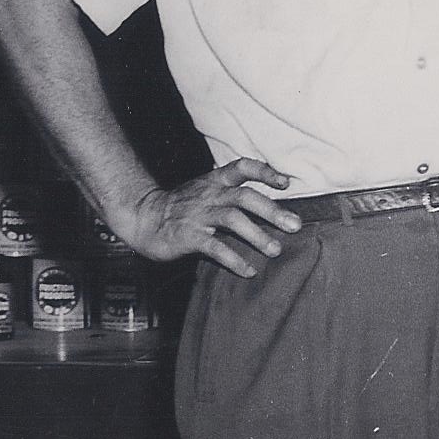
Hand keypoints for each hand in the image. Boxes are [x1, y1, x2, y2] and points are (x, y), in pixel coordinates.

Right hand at [119, 158, 300, 276]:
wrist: (143, 218)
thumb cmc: (182, 207)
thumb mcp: (206, 192)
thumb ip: (232, 195)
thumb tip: (272, 210)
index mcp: (214, 181)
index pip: (242, 167)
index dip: (265, 172)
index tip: (285, 183)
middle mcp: (209, 195)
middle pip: (244, 197)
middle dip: (272, 211)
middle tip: (295, 226)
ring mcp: (198, 215)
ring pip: (232, 220)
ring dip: (257, 235)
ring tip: (275, 250)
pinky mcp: (188, 236)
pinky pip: (214, 248)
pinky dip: (234, 260)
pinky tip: (249, 271)